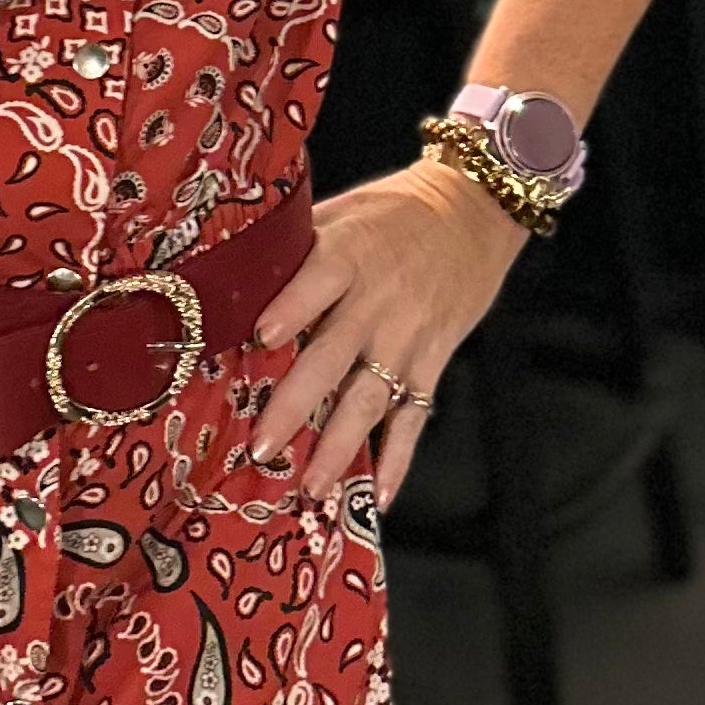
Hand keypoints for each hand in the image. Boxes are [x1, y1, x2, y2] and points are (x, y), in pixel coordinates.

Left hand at [248, 161, 527, 504]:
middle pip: (334, 356)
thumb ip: (297, 246)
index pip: (318, 281)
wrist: (475, 210)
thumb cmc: (394, 212)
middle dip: (297, 404)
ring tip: (311, 486)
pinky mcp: (432, 361)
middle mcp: (378, 301)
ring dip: (340, 446)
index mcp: (350, 254)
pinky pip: (414, 416)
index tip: (262, 338)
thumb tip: (229, 272)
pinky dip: (399, 458)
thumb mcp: (343, 211)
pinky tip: (379, 494)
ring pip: (370, 398)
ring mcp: (407, 338)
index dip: (292, 308)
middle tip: (263, 446)